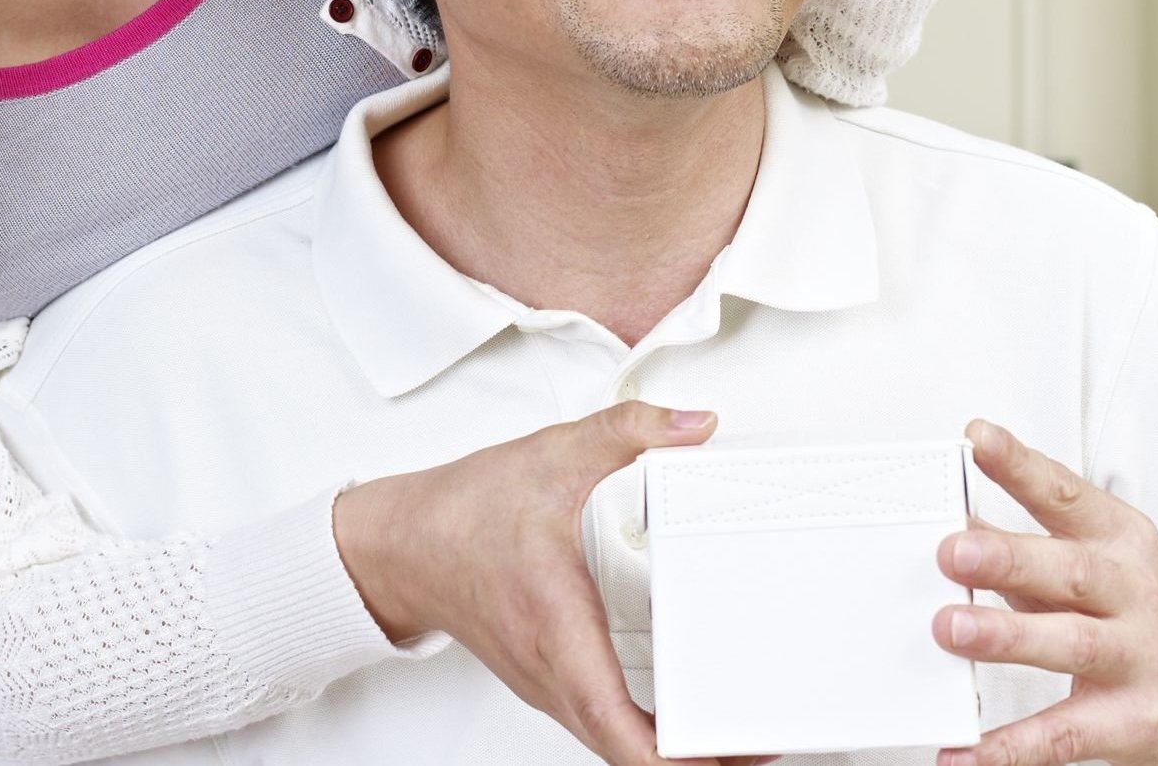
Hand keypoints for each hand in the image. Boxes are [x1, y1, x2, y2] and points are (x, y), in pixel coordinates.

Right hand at [333, 403, 766, 765]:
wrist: (401, 544)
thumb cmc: (461, 515)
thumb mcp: (552, 457)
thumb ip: (627, 432)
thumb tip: (693, 425)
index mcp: (556, 625)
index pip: (614, 721)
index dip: (670, 754)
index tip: (724, 751)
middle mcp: (551, 670)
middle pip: (625, 750)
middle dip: (694, 759)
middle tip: (756, 743)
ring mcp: (546, 683)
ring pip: (612, 743)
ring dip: (668, 752)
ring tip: (730, 737)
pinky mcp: (545, 679)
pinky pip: (600, 724)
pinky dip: (642, 734)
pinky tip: (675, 716)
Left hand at [930, 420, 1157, 765]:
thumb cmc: (1143, 621)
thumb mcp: (1098, 569)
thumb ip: (1028, 547)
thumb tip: (953, 517)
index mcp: (1122, 544)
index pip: (1068, 496)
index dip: (1023, 467)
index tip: (978, 439)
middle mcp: (1136, 595)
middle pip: (1072, 571)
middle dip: (1011, 557)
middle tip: (951, 550)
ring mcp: (1140, 659)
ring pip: (1073, 644)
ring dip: (1010, 637)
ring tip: (951, 629)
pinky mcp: (1133, 723)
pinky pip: (1065, 735)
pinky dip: (1012, 746)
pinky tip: (963, 750)